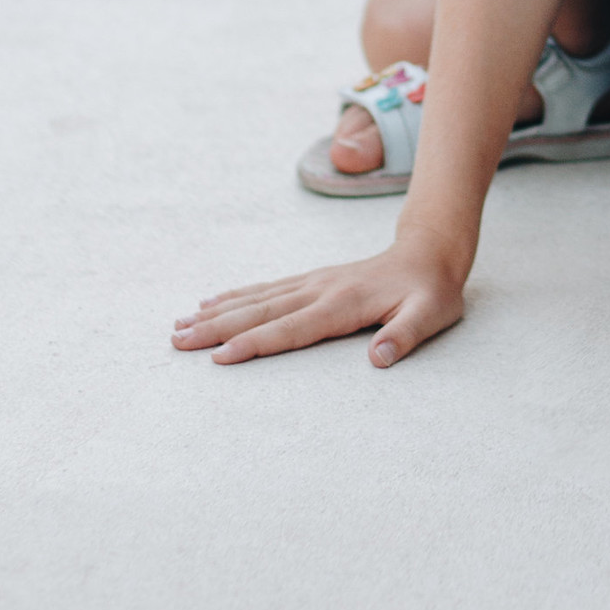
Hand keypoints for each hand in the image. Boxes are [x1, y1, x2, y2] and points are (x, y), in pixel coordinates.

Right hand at [171, 246, 464, 366]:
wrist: (430, 251)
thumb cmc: (432, 291)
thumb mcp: (431, 315)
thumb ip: (406, 336)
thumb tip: (378, 359)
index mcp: (343, 303)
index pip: (291, 328)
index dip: (255, 343)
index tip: (220, 356)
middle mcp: (320, 289)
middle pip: (260, 311)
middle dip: (217, 328)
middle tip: (177, 341)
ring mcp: (313, 282)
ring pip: (257, 298)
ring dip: (217, 312)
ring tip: (180, 324)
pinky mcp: (311, 280)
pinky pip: (266, 288)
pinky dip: (235, 295)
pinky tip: (212, 301)